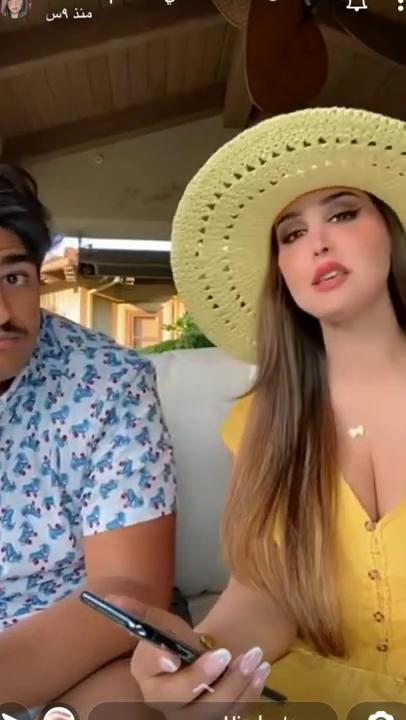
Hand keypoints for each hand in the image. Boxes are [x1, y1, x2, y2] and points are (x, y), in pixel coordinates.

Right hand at [107, 595, 270, 719]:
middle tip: (226, 653)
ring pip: (216, 712)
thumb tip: (114, 599)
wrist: (200, 663)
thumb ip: (144, 616)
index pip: (156, 683)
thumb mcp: (163, 626)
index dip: (165, 672)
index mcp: (149, 684)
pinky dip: (251, 692)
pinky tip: (261, 671)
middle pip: (187, 703)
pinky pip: (236, 713)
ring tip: (255, 657)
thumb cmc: (178, 643)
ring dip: (237, 685)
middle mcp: (168, 709)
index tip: (174, 657)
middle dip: (208, 678)